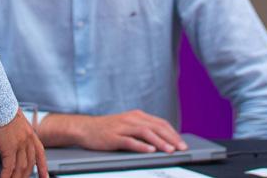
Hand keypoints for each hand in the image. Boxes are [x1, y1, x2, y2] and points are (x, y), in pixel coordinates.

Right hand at [0, 109, 47, 177]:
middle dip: (25, 175)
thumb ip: (18, 134)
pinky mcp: (9, 147)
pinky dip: (6, 175)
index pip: (40, 154)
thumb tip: (12, 145)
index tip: (45, 177)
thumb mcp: (16, 123)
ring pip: (20, 168)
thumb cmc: (3, 111)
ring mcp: (20, 144)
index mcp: (31, 134)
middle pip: (29, 164)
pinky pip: (9, 166)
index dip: (43, 167)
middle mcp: (28, 140)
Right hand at [60, 110, 187, 152]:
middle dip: (171, 137)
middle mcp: (131, 119)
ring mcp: (122, 127)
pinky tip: (150, 151)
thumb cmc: (107, 129)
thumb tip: (161, 140)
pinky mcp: (114, 137)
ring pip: (145, 133)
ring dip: (160, 141)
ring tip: (169, 150)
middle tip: (181, 148)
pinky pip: (130, 141)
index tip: (182, 143)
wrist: (85, 128)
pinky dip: (141, 146)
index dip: (172, 132)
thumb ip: (142, 130)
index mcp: (137, 115)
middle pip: (156, 126)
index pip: (160, 123)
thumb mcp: (127, 125)